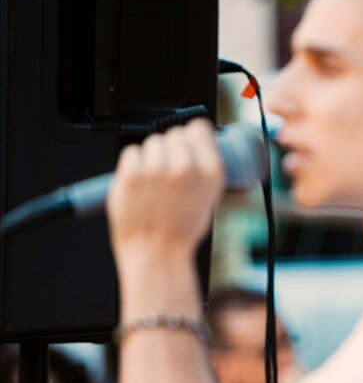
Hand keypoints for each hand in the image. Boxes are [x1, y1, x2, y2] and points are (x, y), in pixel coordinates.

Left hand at [107, 118, 223, 268]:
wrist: (156, 253)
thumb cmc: (180, 232)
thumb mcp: (209, 199)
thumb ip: (204, 169)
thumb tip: (197, 145)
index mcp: (210, 172)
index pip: (199, 129)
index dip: (192, 135)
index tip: (187, 142)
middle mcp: (186, 167)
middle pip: (174, 134)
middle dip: (171, 148)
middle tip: (167, 170)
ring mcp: (157, 170)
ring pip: (152, 142)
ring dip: (151, 156)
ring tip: (153, 181)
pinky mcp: (132, 174)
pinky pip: (132, 152)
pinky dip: (133, 164)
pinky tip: (139, 183)